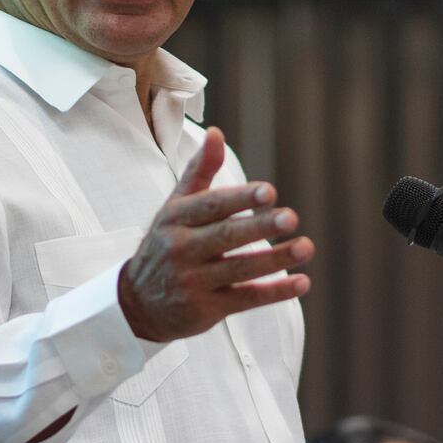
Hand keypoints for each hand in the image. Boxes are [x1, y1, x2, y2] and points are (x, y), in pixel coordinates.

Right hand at [117, 127, 313, 341]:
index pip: (211, 206)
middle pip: (226, 236)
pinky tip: (302, 282)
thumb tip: (217, 133)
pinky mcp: (206, 309)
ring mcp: (193, 281)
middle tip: (291, 217)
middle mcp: (182, 249)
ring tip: (306, 247)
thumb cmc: (165, 246)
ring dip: (275, 259)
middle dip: (260, 227)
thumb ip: (199, 172)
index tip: (269, 191)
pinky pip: (246, 299)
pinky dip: (275, 292)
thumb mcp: (174, 208)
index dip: (240, 198)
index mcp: (176, 219)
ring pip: (240, 269)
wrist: (136, 305)